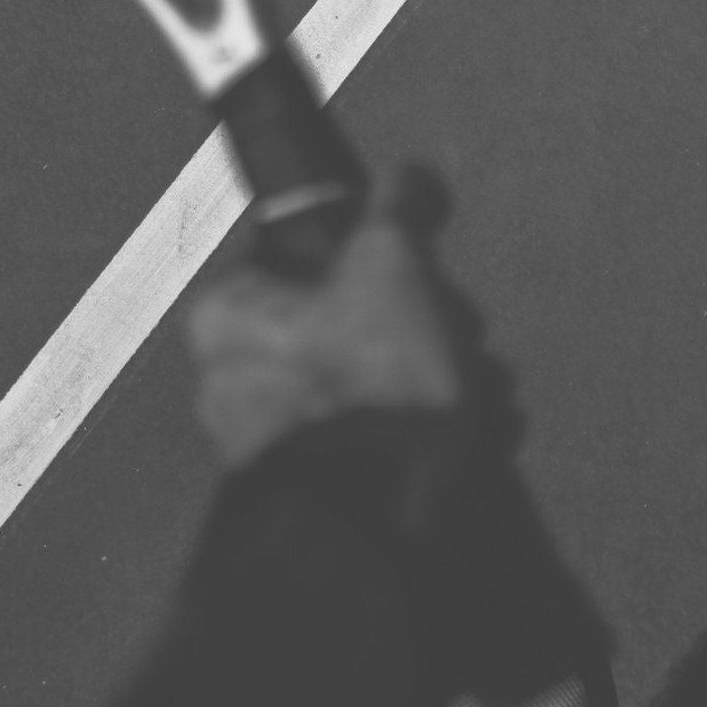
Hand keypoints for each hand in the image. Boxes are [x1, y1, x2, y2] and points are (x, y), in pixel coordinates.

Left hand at [186, 167, 462, 469]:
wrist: (372, 529)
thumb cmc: (368, 380)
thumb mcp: (391, 260)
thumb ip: (399, 204)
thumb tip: (412, 177)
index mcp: (228, 314)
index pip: (308, 253)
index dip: (379, 255)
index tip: (420, 276)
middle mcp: (231, 381)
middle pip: (352, 321)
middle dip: (427, 326)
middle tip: (456, 340)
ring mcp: (271, 447)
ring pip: (375, 383)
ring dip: (441, 380)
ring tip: (478, 396)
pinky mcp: (315, 497)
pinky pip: (379, 443)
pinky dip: (431, 436)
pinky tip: (474, 438)